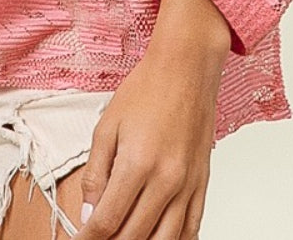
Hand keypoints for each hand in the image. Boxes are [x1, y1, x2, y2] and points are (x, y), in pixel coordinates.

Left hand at [77, 0, 228, 239]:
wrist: (186, 69)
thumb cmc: (147, 89)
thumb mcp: (107, 125)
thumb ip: (96, 172)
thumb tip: (89, 212)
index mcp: (138, 164)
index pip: (108, 220)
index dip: (89, 238)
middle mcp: (167, 181)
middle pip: (135, 235)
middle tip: (97, 239)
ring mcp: (188, 187)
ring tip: (122, 239)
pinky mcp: (202, 186)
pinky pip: (192, 229)